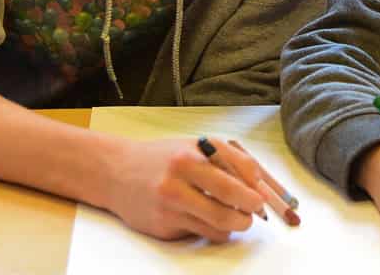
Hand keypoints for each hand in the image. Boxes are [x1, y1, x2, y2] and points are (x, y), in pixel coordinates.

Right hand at [102, 137, 265, 242]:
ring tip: (236, 218)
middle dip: (251, 211)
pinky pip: (202, 234)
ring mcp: (170, 204)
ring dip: (236, 225)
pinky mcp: (164, 226)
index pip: (239, 171)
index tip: (263, 194)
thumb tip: (260, 185)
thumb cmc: (162, 158)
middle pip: (231, 202)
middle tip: (255, 212)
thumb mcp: (194, 146)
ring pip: (220, 224)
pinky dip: (214, 230)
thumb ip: (227, 160)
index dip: (258, 186)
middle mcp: (179, 178)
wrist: (116, 172)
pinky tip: (209, 220)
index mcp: (191, 153)